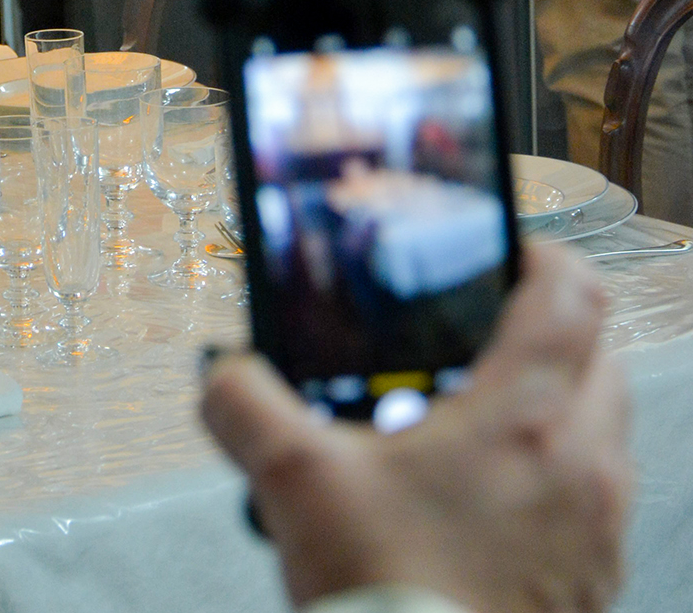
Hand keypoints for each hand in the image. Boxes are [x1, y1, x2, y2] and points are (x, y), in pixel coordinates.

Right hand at [202, 244, 632, 612]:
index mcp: (524, 418)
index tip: (510, 251)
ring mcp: (597, 527)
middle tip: (490, 336)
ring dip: (560, 406)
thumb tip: (223, 374)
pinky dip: (557, 477)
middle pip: (602, 357)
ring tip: (483, 421)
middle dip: (554, 332)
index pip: (571, 294)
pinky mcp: (591, 580)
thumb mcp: (292, 481)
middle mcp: (582, 465)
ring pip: (606, 430)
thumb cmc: (387, 592)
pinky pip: (595, 500)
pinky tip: (488, 500)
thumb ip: (244, 405)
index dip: (542, 254)